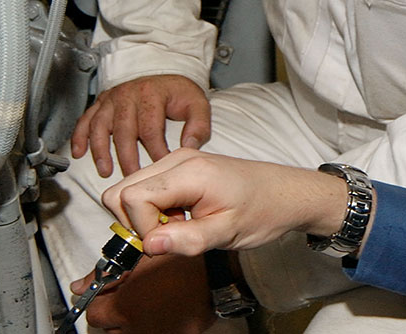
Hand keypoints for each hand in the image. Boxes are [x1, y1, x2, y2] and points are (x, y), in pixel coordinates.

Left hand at [70, 252, 214, 333]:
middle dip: (114, 310)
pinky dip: (150, 325)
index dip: (102, 296)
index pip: (93, 311)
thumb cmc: (184, 262)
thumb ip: (106, 271)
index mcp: (121, 307)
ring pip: (124, 333)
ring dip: (129, 320)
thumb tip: (80, 285)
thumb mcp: (141, 256)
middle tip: (131, 294)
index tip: (112, 289)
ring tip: (148, 301)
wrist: (217, 276)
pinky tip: (161, 309)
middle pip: (107, 325)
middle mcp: (132, 328)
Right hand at [71, 75, 210, 177]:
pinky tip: (79, 154)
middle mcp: (129, 94)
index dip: (155, 151)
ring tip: (106, 171)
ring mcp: (112, 98)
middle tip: (133, 178)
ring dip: (100, 151)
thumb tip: (189, 147)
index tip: (161, 168)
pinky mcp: (101, 102)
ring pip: (100, 126)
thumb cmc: (180, 94)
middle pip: (124, 130)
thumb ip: (199, 126)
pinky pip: (85, 119)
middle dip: (127, 157)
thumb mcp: (198, 104)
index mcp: (153, 94)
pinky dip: (79, 136)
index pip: (151, 128)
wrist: (166, 77)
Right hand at [102, 148, 351, 256]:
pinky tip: (182, 216)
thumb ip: (187, 240)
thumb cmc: (262, 210)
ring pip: (129, 189)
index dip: (141, 228)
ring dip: (144, 216)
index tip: (169, 241)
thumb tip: (148, 246)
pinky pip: (146, 187)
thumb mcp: (228, 233)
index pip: (131, 198)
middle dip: (134, 222)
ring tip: (180, 224)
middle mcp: (179, 158)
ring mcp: (178, 159)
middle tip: (171, 234)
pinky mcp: (180, 166)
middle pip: (120, 190)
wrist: (284, 193)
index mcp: (190, 171)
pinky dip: (153, 208)